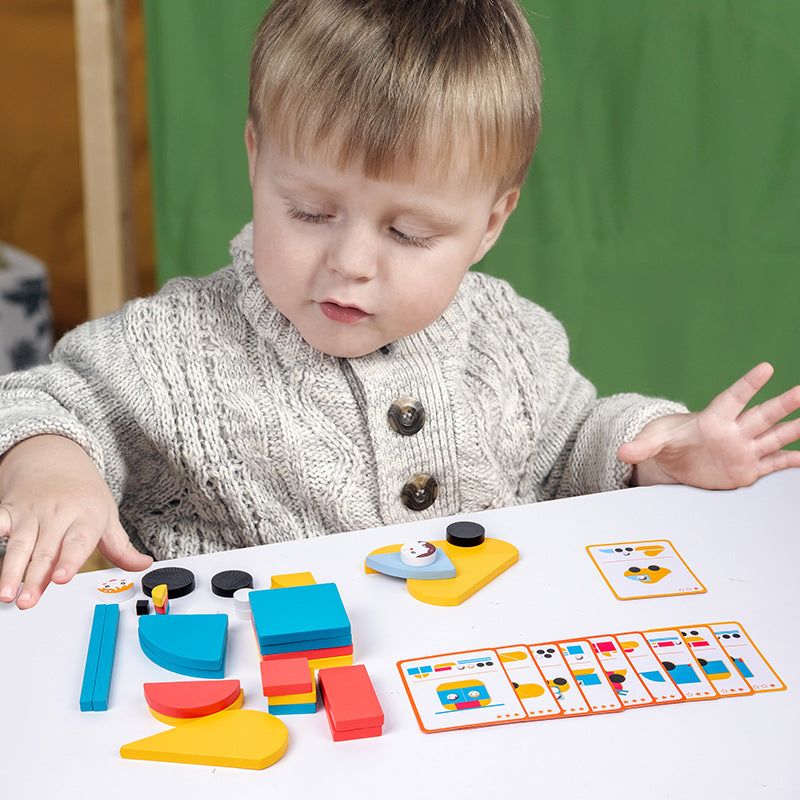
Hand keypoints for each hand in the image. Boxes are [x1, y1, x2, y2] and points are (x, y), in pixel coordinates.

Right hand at [0, 435, 151, 608]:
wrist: (56, 458)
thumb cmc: (84, 493)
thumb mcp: (107, 516)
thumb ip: (121, 547)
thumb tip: (143, 565)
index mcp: (86, 516)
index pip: (79, 541)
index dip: (70, 560)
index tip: (61, 578)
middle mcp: (58, 514)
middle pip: (46, 550)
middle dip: (35, 578)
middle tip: (28, 601)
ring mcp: (32, 513)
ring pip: (19, 545)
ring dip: (10, 571)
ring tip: (6, 594)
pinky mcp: (9, 510)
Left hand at [618, 363, 799, 488]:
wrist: (676, 460)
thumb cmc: (667, 442)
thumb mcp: (653, 443)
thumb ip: (641, 446)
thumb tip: (622, 451)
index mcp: (712, 420)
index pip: (732, 399)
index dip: (748, 384)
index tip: (766, 368)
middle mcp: (734, 432)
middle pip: (763, 415)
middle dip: (784, 404)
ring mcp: (743, 449)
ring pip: (775, 436)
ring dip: (795, 428)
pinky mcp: (748, 468)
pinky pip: (774, 463)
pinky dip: (791, 460)